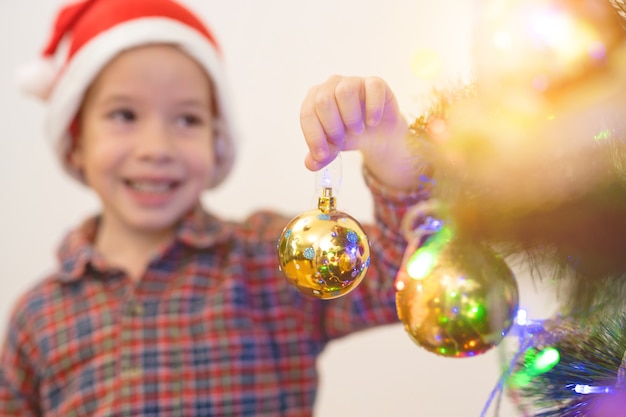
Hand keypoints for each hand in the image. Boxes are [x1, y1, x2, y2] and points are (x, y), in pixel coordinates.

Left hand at [300, 75, 417, 189]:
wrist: (377, 134)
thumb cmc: (349, 134)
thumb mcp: (333, 148)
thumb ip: (321, 156)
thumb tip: (311, 164)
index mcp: (314, 99)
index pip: (307, 114)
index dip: (314, 137)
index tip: (322, 155)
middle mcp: (331, 85)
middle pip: (323, 101)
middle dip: (332, 127)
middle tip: (341, 139)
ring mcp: (353, 81)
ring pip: (345, 91)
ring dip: (351, 118)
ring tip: (357, 130)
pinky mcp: (375, 83)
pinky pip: (373, 89)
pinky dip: (373, 109)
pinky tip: (372, 122)